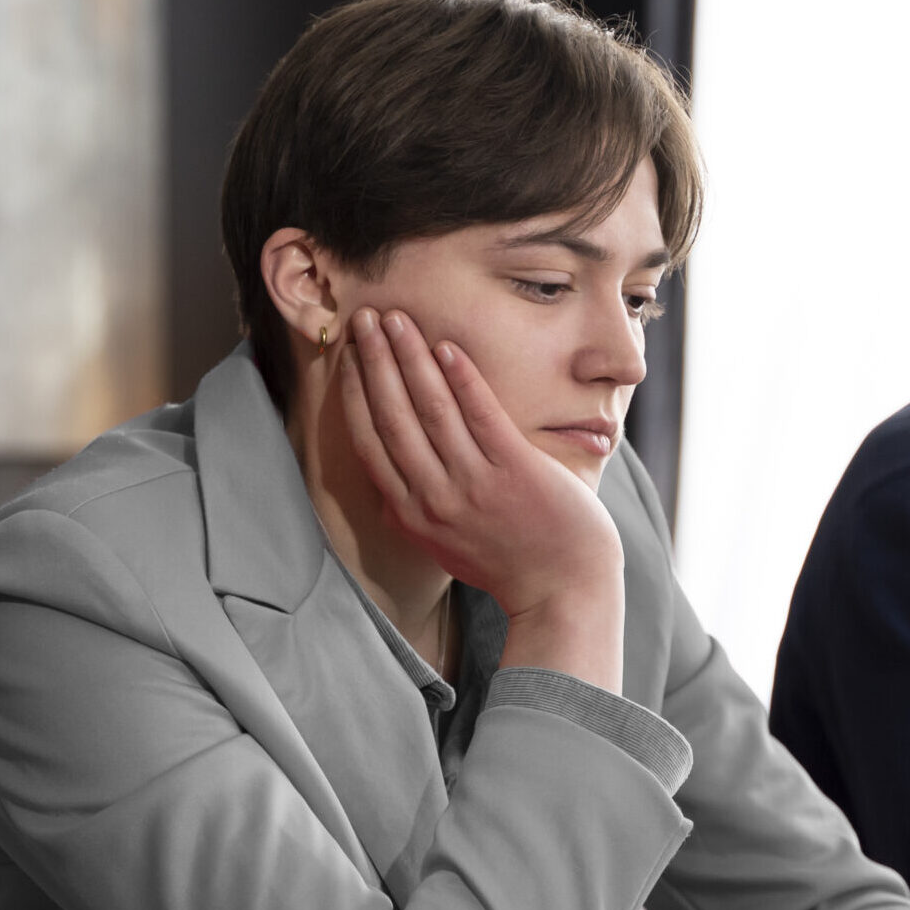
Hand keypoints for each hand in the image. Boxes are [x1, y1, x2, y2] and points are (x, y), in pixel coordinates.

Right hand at [339, 308, 625, 685]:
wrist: (563, 591)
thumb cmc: (508, 564)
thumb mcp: (445, 548)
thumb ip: (415, 517)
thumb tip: (387, 493)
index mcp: (412, 514)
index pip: (370, 443)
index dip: (355, 395)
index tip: (346, 357)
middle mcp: (435, 499)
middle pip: (392, 417)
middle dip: (374, 362)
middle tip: (364, 318)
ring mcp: (474, 485)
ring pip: (431, 410)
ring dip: (409, 359)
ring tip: (397, 319)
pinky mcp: (515, 471)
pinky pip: (481, 415)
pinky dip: (462, 378)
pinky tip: (446, 346)